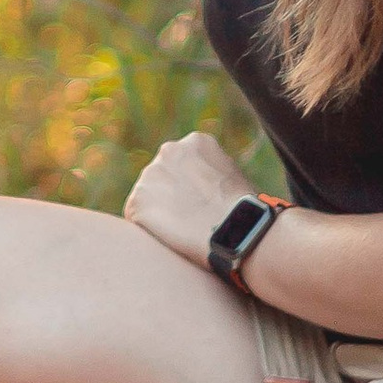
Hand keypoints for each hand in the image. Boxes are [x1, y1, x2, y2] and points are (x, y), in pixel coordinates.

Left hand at [122, 133, 256, 266]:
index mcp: (195, 142)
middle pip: (160, 178)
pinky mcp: (137, 203)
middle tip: (190, 222)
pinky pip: (137, 220)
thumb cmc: (246, 212)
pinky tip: (172, 240)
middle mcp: (168, 151)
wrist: (238, 231)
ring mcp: (149, 176)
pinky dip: (150, 232)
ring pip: (147, 199)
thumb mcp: (232, 176)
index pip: (180, 165)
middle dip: (170, 199)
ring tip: (185, 233)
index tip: (200, 206)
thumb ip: (209, 173)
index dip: (189, 189)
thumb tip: (200, 187)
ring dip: (160, 215)